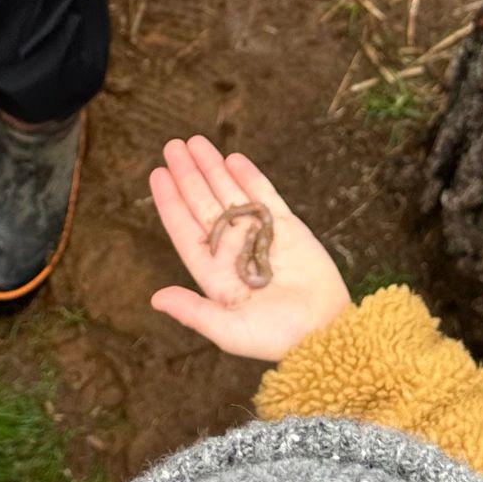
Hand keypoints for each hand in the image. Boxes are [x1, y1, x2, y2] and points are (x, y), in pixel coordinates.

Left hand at [148, 136, 349, 361]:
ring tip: (197, 143)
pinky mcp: (288, 229)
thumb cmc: (277, 338)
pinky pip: (265, 196)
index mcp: (215, 274)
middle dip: (188, 175)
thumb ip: (194, 312)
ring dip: (214, 169)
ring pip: (231, 194)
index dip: (171, 202)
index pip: (186, 230)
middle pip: (204, 205)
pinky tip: (233, 158)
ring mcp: (260, 236)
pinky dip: (250, 177)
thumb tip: (156, 299)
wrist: (327, 332)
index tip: (157, 174)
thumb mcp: (230, 332)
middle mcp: (233, 251)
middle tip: (172, 146)